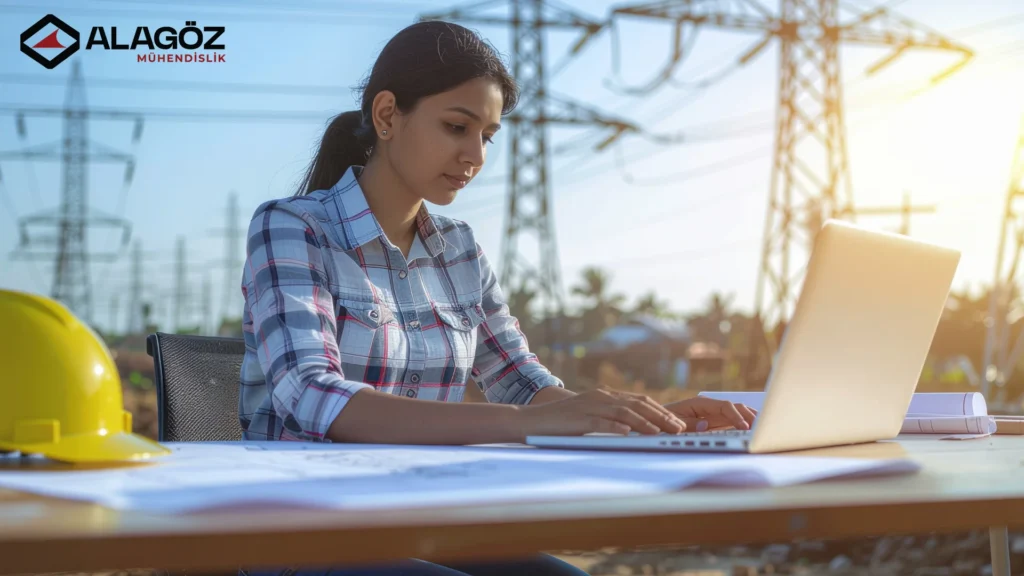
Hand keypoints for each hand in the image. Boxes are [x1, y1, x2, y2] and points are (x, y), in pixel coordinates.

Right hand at [516, 389, 686, 438]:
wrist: (532, 419)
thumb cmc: (562, 422)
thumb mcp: (591, 416)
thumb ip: (611, 418)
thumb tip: (634, 430)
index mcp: (606, 395)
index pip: (640, 401)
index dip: (661, 411)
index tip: (677, 422)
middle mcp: (601, 396)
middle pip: (638, 404)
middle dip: (661, 416)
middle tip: (678, 428)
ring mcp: (591, 405)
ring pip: (625, 412)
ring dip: (646, 422)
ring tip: (662, 432)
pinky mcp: (580, 417)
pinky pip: (602, 421)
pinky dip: (617, 426)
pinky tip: (629, 433)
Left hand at [663, 397, 757, 431]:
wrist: (655, 421)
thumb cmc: (663, 421)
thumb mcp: (672, 422)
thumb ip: (688, 423)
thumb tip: (705, 425)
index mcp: (700, 403)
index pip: (725, 406)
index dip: (736, 416)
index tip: (744, 427)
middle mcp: (710, 407)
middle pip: (735, 407)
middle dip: (749, 415)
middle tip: (761, 427)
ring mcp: (713, 414)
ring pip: (737, 412)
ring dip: (750, 418)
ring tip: (764, 426)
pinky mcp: (714, 422)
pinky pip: (732, 421)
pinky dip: (744, 424)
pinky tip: (753, 429)